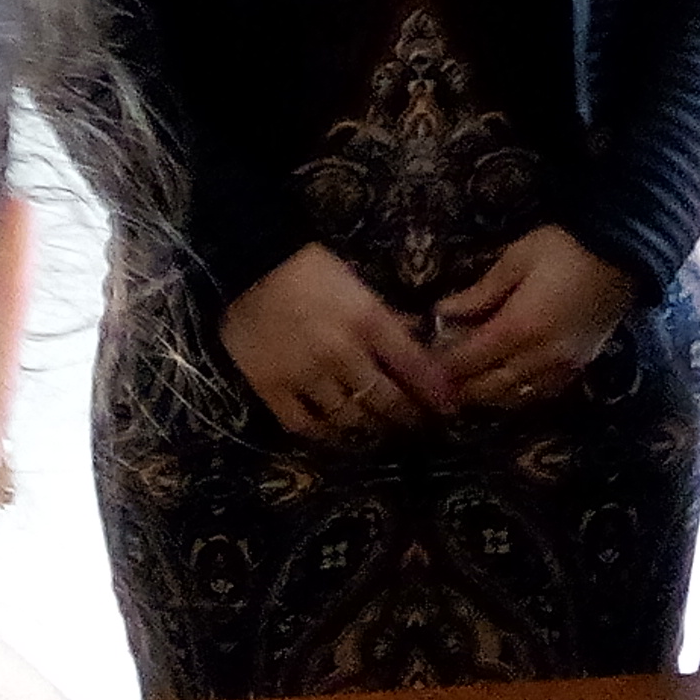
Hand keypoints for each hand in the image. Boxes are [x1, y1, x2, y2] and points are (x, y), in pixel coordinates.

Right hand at [221, 243, 460, 441]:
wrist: (250, 264)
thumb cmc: (310, 270)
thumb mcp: (359, 287)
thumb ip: (390, 319)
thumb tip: (423, 342)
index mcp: (367, 320)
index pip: (413, 367)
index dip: (436, 393)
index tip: (450, 408)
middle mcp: (340, 353)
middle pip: (385, 401)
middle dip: (408, 416)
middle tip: (418, 424)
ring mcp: (305, 374)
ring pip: (350, 419)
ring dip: (372, 429)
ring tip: (381, 430)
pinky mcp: (272, 388)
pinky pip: (306, 426)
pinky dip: (326, 435)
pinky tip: (338, 434)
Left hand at [430, 225, 636, 410]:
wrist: (623, 253)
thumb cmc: (564, 248)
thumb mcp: (515, 260)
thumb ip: (478, 294)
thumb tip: (442, 314)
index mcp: (520, 328)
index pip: (468, 361)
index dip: (442, 365)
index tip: (423, 358)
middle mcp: (540, 358)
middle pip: (487, 389)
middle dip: (459, 385)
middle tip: (439, 373)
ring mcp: (562, 369)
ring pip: (512, 399)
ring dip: (485, 393)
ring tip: (467, 377)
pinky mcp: (578, 370)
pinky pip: (538, 395)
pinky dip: (514, 393)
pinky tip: (503, 379)